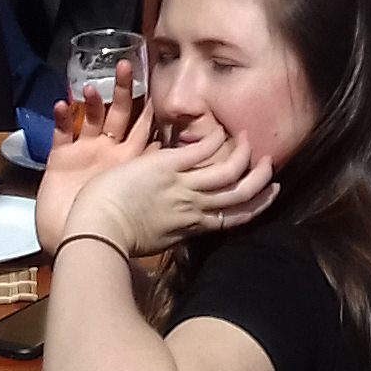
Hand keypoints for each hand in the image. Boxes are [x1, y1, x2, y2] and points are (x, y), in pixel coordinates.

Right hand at [36, 62, 148, 253]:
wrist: (80, 244)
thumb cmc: (113, 222)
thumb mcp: (144, 192)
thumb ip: (162, 170)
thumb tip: (197, 158)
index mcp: (131, 159)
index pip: (145, 127)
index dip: (152, 105)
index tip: (162, 79)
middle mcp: (110, 151)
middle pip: (119, 114)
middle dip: (124, 90)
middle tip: (128, 63)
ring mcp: (84, 153)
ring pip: (90, 117)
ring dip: (93, 100)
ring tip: (94, 86)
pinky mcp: (60, 160)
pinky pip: (61, 133)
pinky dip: (62, 117)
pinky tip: (63, 104)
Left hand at [63, 120, 278, 255]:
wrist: (99, 229)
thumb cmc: (119, 240)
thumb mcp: (156, 238)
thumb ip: (175, 226)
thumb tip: (184, 220)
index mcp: (192, 227)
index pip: (236, 216)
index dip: (258, 203)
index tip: (272, 191)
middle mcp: (195, 207)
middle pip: (240, 194)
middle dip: (260, 179)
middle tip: (270, 163)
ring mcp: (183, 186)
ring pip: (228, 171)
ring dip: (243, 155)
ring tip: (248, 140)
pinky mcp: (168, 166)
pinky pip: (201, 151)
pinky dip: (215, 140)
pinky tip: (221, 130)